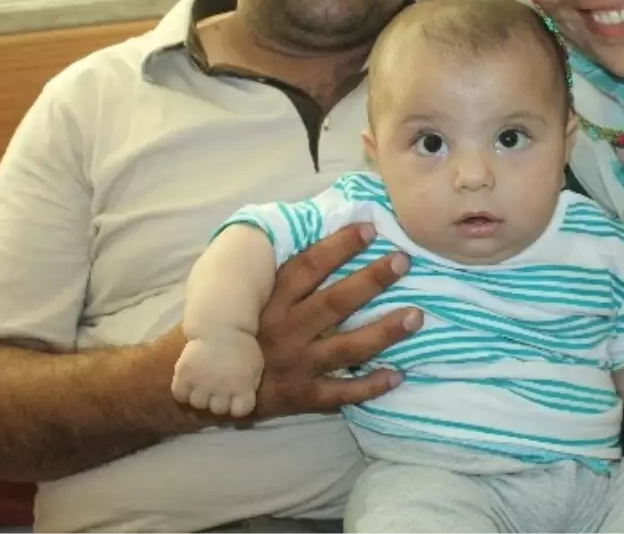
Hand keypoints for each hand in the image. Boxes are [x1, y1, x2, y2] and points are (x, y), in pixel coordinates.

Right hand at [172, 329, 261, 417]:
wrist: (220, 324)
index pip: (241, 411)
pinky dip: (183, 392)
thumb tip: (242, 401)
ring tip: (202, 386)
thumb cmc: (241, 345)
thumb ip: (250, 385)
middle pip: (218, 409)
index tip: (236, 398)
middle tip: (217, 389)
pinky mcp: (184, 373)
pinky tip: (188, 384)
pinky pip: (179, 394)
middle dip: (218, 400)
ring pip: (198, 403)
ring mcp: (202, 382)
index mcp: (243, 385)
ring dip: (201, 396)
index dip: (238, 406)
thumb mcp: (255, 365)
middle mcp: (222, 387)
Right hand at [254, 223, 420, 418]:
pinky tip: (399, 374)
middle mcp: (285, 330)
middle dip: (371, 281)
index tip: (369, 229)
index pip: (308, 267)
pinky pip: (340, 392)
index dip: (338, 246)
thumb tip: (317, 227)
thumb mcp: (248, 295)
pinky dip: (369, 386)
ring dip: (383, 332)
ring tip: (416, 316)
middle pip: (334, 303)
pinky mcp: (301, 395)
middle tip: (403, 260)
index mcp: (271, 300)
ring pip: (345, 347)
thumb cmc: (240, 328)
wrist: (207, 385)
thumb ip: (281, 271)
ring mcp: (295, 364)